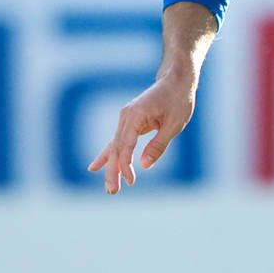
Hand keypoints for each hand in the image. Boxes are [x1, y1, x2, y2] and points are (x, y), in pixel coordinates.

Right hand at [87, 75, 195, 193]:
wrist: (176, 81)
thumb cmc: (178, 101)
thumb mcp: (174, 124)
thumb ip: (158, 145)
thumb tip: (143, 165)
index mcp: (135, 115)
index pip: (125, 146)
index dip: (125, 165)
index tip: (130, 181)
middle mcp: (126, 116)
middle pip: (116, 148)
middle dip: (113, 171)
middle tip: (112, 191)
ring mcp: (125, 119)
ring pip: (115, 147)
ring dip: (111, 167)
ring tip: (109, 188)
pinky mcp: (129, 122)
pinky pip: (117, 141)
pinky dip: (109, 155)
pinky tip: (96, 167)